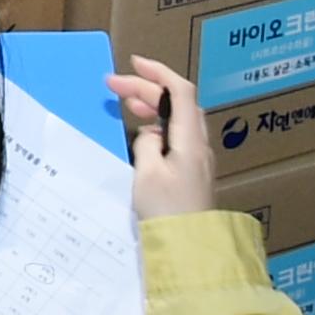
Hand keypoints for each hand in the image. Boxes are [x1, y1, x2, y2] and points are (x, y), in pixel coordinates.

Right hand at [107, 56, 213, 218]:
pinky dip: (160, 126)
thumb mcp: (146, 174)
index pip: (180, 91)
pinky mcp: (193, 174)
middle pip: (179, 103)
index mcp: (190, 140)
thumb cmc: (167, 211)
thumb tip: (150, 135)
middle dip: (148, 89)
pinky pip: (179, 137)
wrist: (190, 250)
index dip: (157, 72)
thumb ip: (146, 145)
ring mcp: (199, 160)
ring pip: (180, 120)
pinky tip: (143, 135)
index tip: (132, 63)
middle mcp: (199, 145)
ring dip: (155, 106)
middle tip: (115, 87)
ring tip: (128, 105)